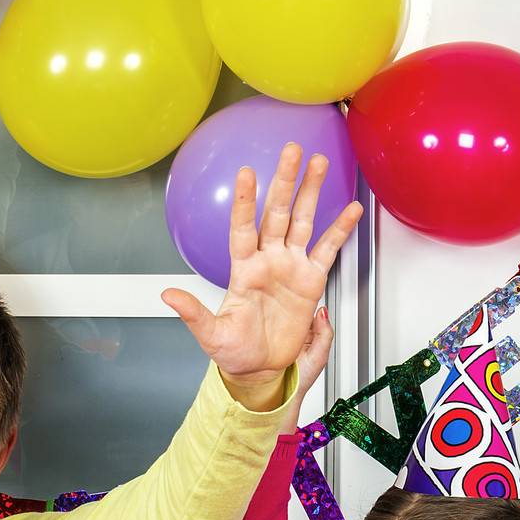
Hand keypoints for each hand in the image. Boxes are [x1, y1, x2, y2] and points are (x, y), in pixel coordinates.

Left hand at [162, 143, 360, 411]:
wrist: (259, 369)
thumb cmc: (234, 352)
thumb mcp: (211, 334)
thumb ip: (193, 313)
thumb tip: (168, 295)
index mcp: (243, 269)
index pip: (244, 227)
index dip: (246, 201)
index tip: (247, 172)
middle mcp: (267, 260)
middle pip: (277, 212)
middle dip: (284, 181)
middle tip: (290, 150)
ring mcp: (290, 267)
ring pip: (302, 221)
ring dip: (310, 192)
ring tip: (319, 162)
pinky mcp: (310, 281)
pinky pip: (327, 249)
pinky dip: (340, 230)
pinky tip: (351, 209)